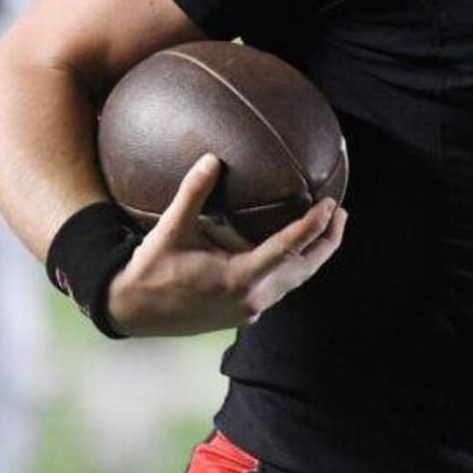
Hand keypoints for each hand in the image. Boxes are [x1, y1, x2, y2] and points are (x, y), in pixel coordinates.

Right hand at [105, 154, 346, 336]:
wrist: (132, 311)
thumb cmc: (152, 268)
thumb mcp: (171, 227)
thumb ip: (194, 191)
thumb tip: (213, 158)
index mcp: (239, 277)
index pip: (289, 249)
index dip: (314, 226)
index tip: (331, 205)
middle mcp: (251, 298)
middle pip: (304, 270)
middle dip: (328, 242)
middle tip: (341, 213)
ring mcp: (248, 310)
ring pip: (295, 283)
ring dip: (314, 256)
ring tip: (328, 229)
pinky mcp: (242, 315)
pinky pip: (280, 289)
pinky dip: (295, 268)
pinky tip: (294, 251)